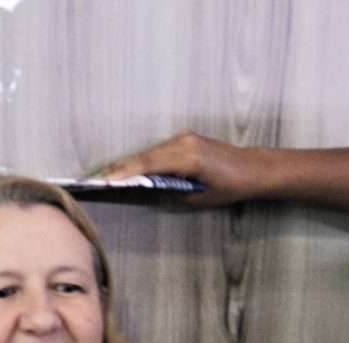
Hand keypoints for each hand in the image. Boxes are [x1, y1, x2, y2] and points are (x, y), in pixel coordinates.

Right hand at [99, 130, 267, 206]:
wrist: (252, 168)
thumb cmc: (230, 187)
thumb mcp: (198, 198)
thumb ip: (171, 191)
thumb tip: (146, 189)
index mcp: (189, 157)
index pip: (150, 164)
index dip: (125, 172)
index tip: (105, 180)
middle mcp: (184, 142)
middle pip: (145, 156)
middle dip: (120, 167)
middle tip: (96, 178)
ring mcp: (184, 138)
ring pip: (150, 152)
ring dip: (129, 163)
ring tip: (106, 175)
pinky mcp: (185, 139)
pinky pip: (158, 150)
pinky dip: (143, 159)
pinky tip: (129, 168)